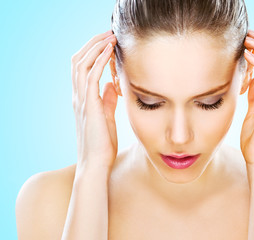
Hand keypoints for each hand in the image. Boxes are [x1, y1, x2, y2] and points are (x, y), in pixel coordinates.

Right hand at [71, 30, 118, 171]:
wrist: (97, 164)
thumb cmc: (103, 144)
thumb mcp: (107, 117)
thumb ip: (107, 101)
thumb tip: (111, 86)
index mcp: (83, 99)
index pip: (82, 68)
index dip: (93, 53)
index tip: (108, 43)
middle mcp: (79, 97)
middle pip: (79, 61)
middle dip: (93, 44)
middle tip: (109, 34)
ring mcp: (82, 101)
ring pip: (83, 65)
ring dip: (96, 48)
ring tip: (110, 37)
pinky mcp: (89, 106)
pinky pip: (91, 77)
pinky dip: (99, 61)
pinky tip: (109, 52)